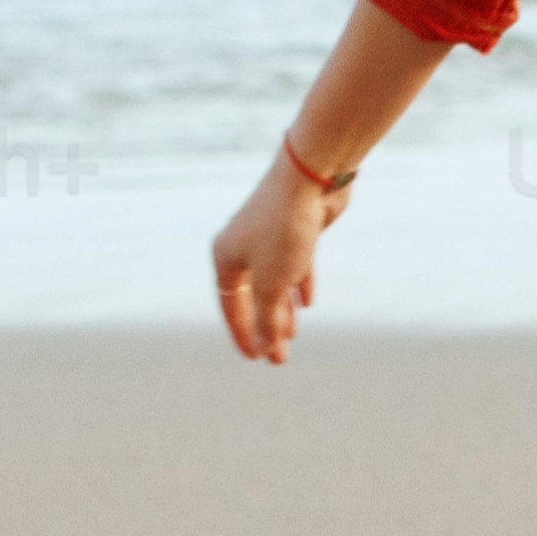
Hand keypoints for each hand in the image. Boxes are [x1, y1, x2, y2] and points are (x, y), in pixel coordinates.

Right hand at [207, 145, 349, 364]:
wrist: (311, 177)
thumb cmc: (284, 229)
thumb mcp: (272, 282)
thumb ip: (268, 317)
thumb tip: (268, 348)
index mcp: (225, 257)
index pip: (230, 306)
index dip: (242, 334)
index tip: (255, 358)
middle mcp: (243, 246)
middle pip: (252, 295)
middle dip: (266, 326)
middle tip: (278, 356)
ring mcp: (270, 236)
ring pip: (274, 280)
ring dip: (283, 308)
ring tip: (293, 333)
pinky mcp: (296, 229)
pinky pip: (295, 263)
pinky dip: (299, 283)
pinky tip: (308, 301)